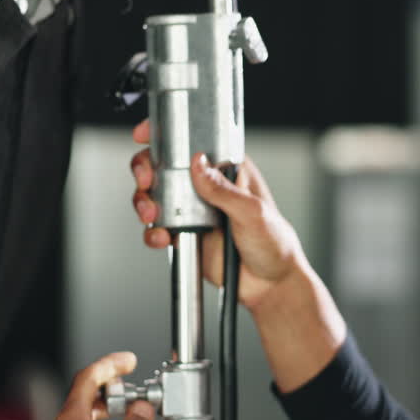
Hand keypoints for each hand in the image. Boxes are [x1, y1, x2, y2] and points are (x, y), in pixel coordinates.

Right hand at [129, 119, 308, 310]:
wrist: (270, 285)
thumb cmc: (275, 243)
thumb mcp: (253, 212)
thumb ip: (224, 190)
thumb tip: (198, 165)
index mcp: (228, 169)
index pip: (194, 141)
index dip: (167, 134)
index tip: (146, 134)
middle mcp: (207, 185)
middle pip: (163, 165)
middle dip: (146, 169)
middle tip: (146, 180)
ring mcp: (193, 209)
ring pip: (155, 195)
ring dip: (145, 201)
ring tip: (152, 214)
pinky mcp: (185, 234)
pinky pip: (158, 228)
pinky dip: (153, 232)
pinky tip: (162, 238)